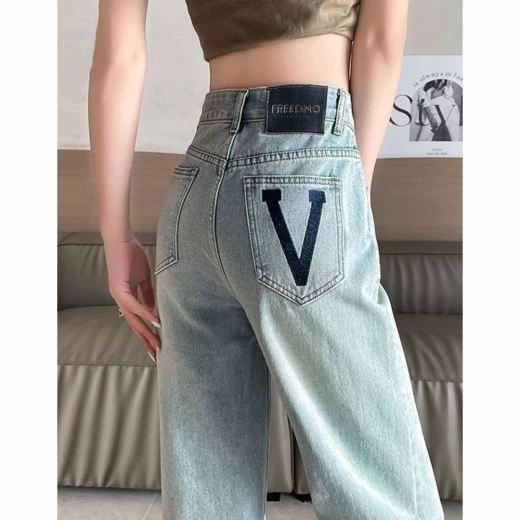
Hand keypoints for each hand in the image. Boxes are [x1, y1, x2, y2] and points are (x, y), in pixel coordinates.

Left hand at [104, 234, 160, 360]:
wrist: (120, 238)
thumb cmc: (131, 253)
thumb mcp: (144, 276)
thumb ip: (148, 292)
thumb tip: (153, 309)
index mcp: (126, 297)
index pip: (137, 320)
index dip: (146, 333)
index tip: (156, 345)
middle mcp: (121, 299)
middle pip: (134, 325)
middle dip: (145, 341)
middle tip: (156, 355)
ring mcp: (119, 295)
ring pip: (133, 320)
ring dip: (145, 333)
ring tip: (157, 345)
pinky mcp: (120, 288)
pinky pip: (134, 306)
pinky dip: (146, 314)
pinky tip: (156, 323)